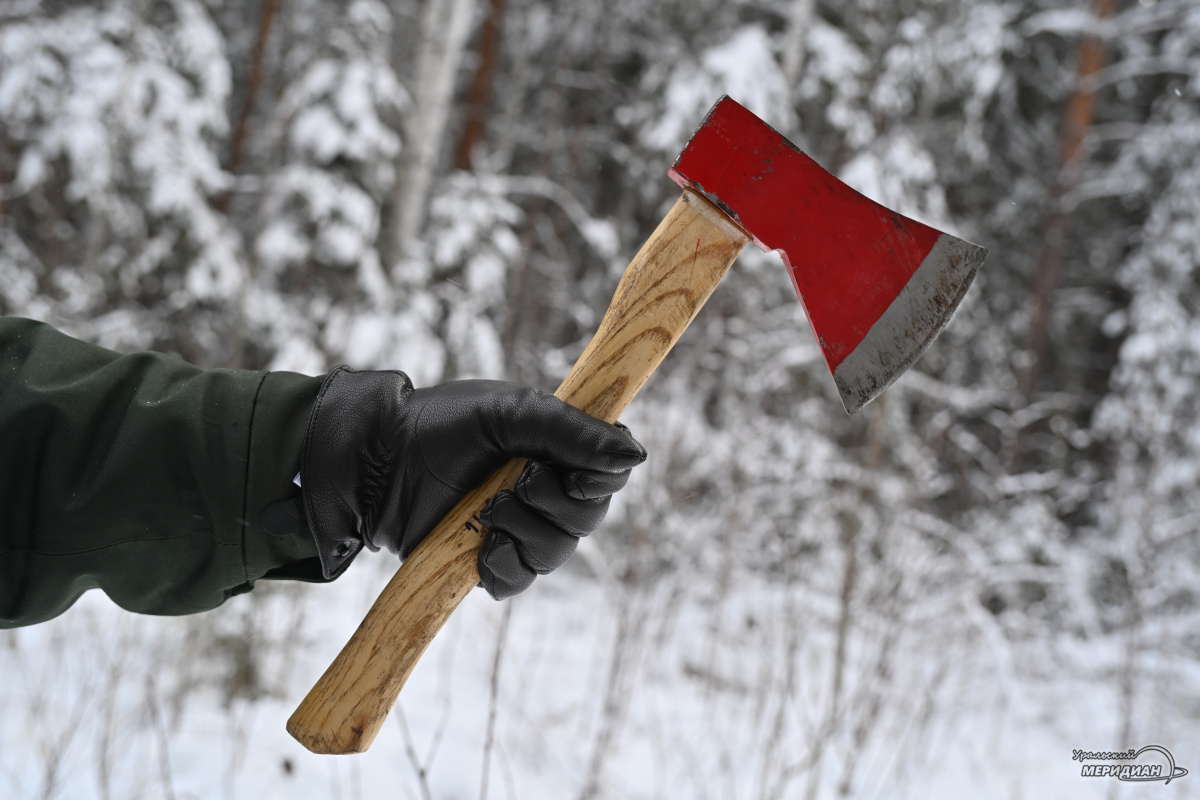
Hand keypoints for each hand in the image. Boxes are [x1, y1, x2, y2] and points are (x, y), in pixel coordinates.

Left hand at [300, 367, 645, 597]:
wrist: (376, 460)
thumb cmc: (442, 424)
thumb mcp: (512, 414)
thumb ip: (572, 432)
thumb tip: (636, 455)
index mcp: (557, 449)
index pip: (609, 473)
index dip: (600, 477)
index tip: (573, 471)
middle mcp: (545, 490)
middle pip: (589, 518)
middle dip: (555, 504)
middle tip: (518, 479)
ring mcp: (518, 528)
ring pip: (557, 553)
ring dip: (526, 532)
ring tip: (488, 510)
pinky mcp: (487, 561)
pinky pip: (519, 580)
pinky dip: (504, 566)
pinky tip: (481, 546)